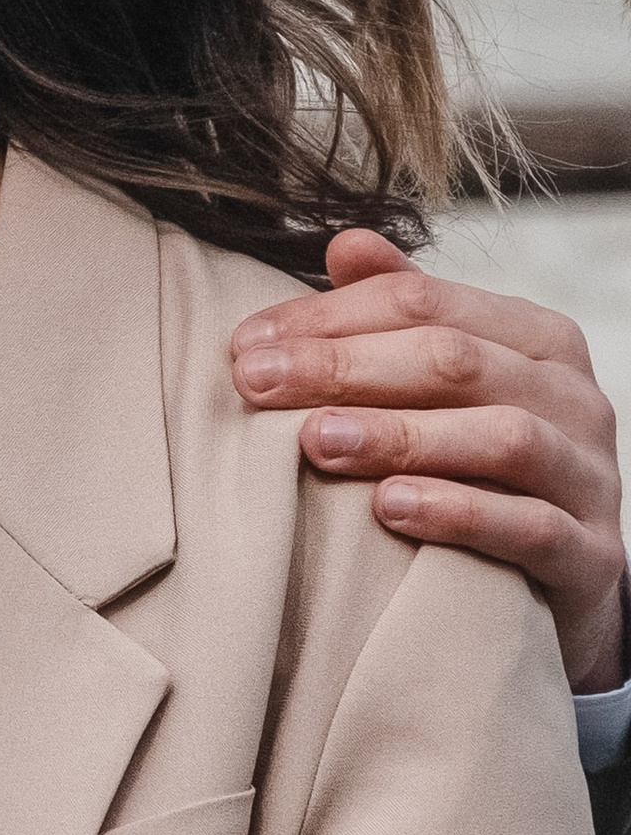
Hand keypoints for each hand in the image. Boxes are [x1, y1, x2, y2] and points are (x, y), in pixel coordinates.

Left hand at [231, 230, 628, 692]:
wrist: (567, 590)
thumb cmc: (490, 476)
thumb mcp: (453, 391)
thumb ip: (406, 318)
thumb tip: (344, 244)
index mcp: (536, 340)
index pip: (426, 303)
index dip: (330, 317)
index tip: (244, 345)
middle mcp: (573, 397)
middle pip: (456, 362)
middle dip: (345, 367)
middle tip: (254, 383)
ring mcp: (589, 477)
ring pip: (500, 438)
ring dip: (398, 435)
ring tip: (314, 441)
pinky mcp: (591, 556)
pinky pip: (528, 528)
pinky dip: (458, 514)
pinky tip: (389, 509)